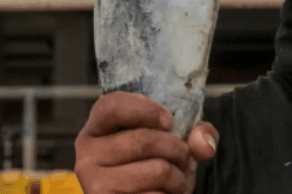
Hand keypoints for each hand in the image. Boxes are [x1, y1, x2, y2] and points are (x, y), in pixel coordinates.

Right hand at [75, 92, 218, 193]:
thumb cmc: (154, 167)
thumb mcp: (174, 142)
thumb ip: (195, 133)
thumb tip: (204, 143)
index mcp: (98, 129)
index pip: (112, 106)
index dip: (146, 110)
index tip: (169, 121)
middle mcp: (88, 155)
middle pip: (143, 140)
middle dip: (177, 149)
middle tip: (184, 156)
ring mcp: (94, 183)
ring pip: (156, 170)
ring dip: (179, 176)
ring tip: (177, 179)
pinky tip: (164, 193)